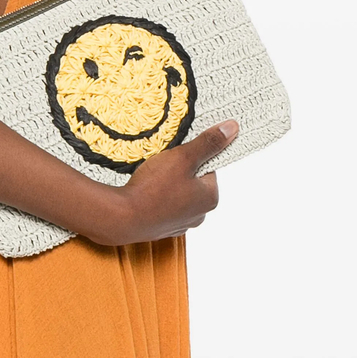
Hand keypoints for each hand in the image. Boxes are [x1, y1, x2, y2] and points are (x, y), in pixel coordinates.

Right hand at [91, 119, 237, 245]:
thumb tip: (233, 128)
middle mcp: (200, 214)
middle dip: (178, 172)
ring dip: (166, 186)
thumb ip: (208, 142)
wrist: (123, 218)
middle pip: (193, 181)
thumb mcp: (183, 157)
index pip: (208, 167)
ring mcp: (181, 224)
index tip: (175, 156)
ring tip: (151, 180)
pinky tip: (145, 194)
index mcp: (211, 197)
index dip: (190, 157)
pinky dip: (156, 200)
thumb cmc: (154, 188)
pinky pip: (164, 207)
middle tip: (161, 166)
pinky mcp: (162, 229)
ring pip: (177, 194)